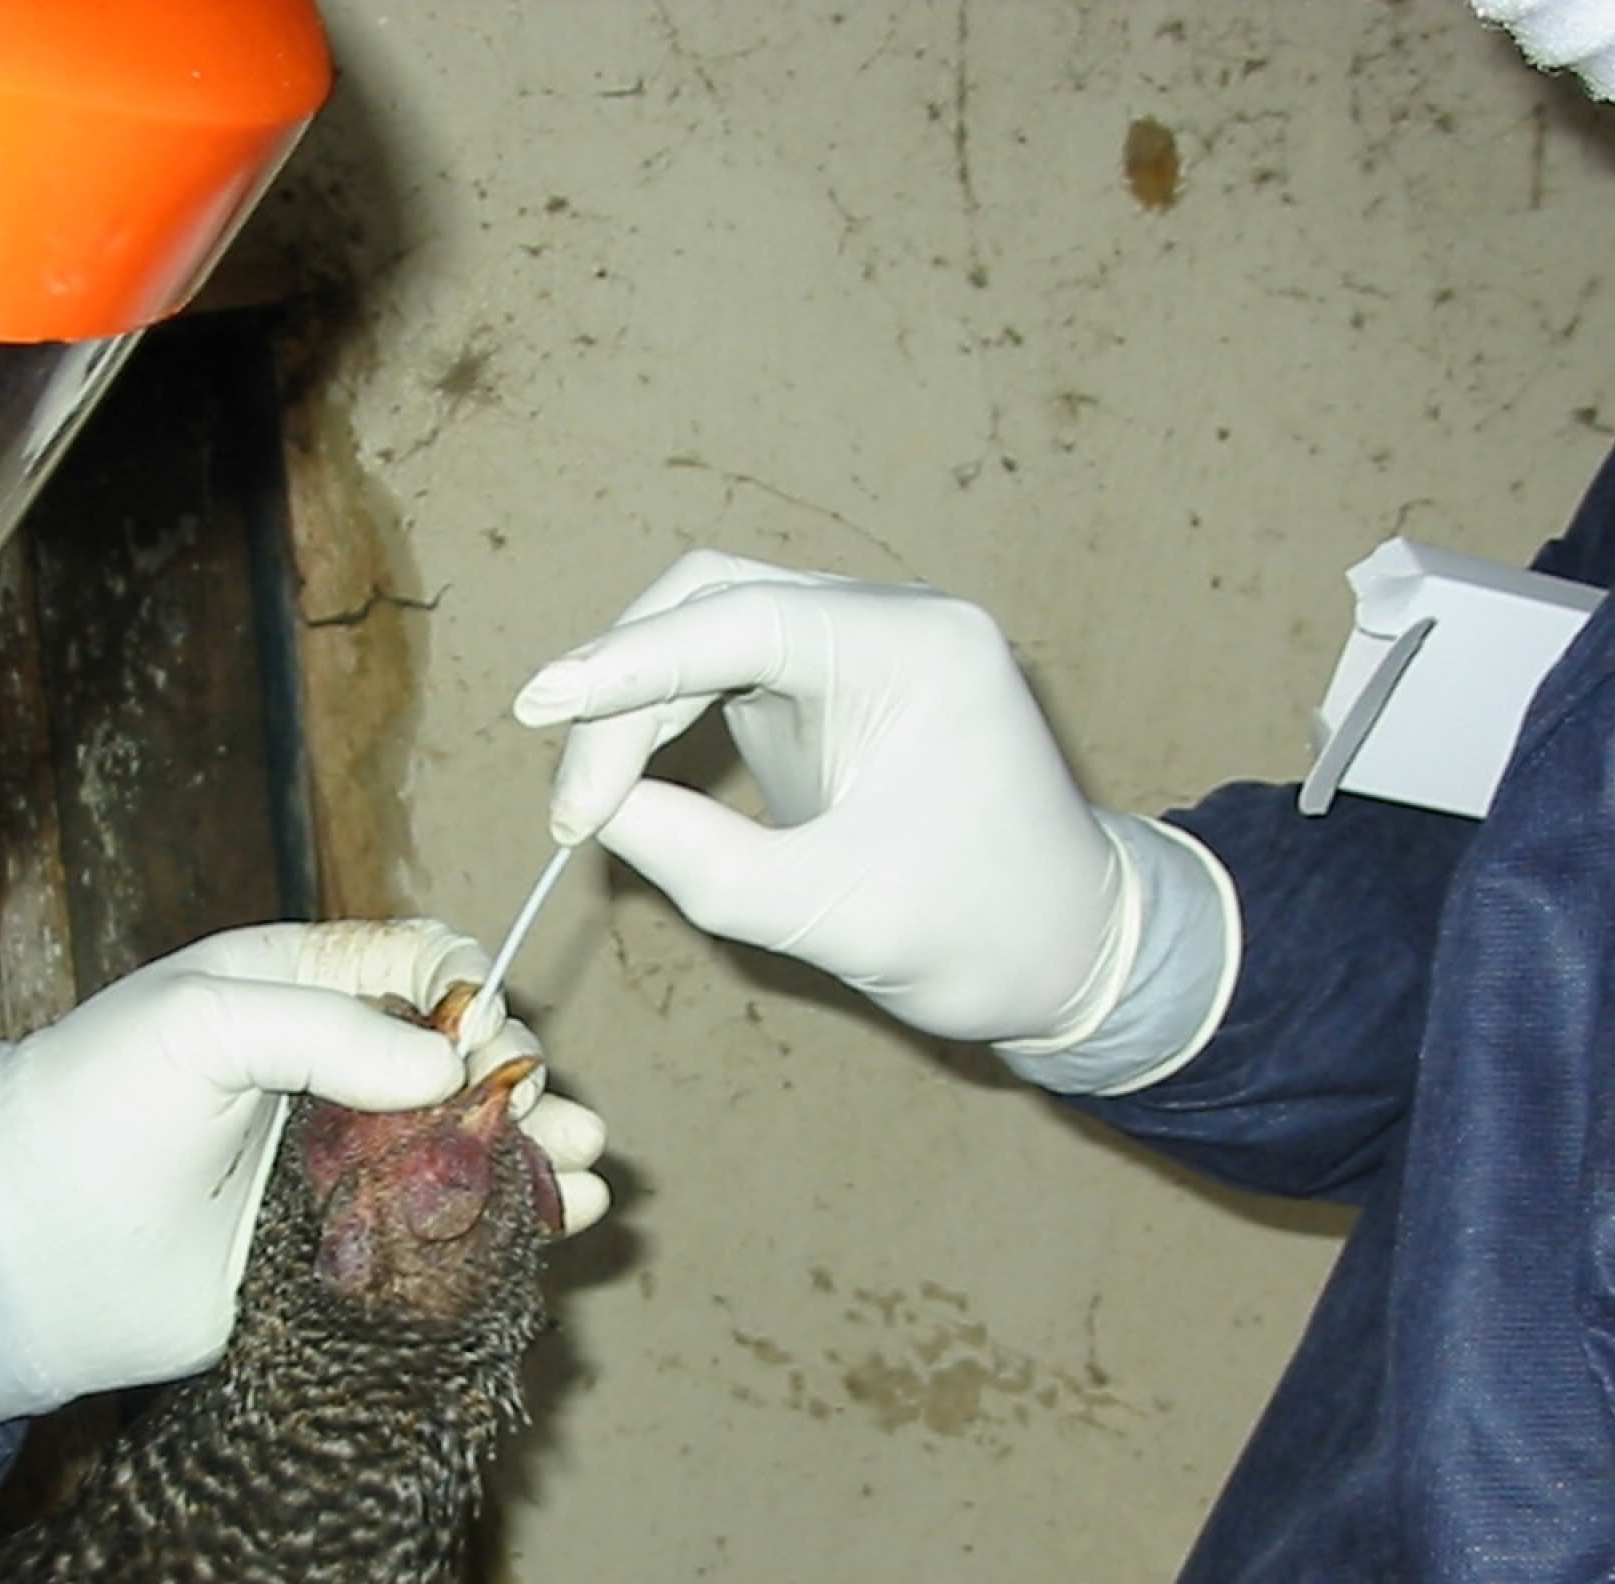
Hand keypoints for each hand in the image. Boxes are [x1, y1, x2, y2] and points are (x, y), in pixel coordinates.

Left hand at [0, 921, 610, 1423]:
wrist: (15, 1252)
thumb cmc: (89, 1106)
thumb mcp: (197, 1023)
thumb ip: (326, 1028)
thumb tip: (450, 1069)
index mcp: (296, 990)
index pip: (423, 967)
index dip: (468, 995)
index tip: (479, 1039)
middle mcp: (328, 1074)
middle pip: (463, 1062)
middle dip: (524, 1080)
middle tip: (548, 1114)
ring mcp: (336, 1167)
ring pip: (466, 1148)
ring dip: (538, 1152)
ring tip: (588, 1172)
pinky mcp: (336, 1254)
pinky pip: (438, 1232)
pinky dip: (508, 1225)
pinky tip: (564, 1219)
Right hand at [512, 549, 1234, 1087]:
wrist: (1075, 954)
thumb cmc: (982, 936)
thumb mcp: (829, 917)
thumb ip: (704, 864)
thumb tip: (599, 810)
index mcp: (916, 651)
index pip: (740, 620)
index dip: (625, 663)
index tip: (539, 709)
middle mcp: (892, 622)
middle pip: (713, 600)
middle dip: (622, 689)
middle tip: (573, 808)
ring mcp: (864, 646)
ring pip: (709, 629)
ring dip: (637, 707)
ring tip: (589, 812)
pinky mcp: (838, 685)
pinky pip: (728, 672)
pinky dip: (668, 722)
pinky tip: (628, 790)